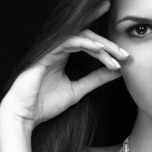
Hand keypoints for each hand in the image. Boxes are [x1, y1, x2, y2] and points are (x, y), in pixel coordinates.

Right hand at [0, 1, 128, 129]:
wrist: (25, 115)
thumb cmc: (45, 104)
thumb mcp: (78, 90)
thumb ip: (95, 79)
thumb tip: (117, 72)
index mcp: (64, 54)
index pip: (89, 42)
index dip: (108, 46)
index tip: (126, 57)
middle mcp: (58, 47)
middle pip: (88, 36)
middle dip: (109, 44)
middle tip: (126, 54)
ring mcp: (52, 48)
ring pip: (81, 36)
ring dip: (101, 45)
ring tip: (117, 56)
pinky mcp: (46, 51)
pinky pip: (69, 41)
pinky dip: (85, 43)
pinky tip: (100, 50)